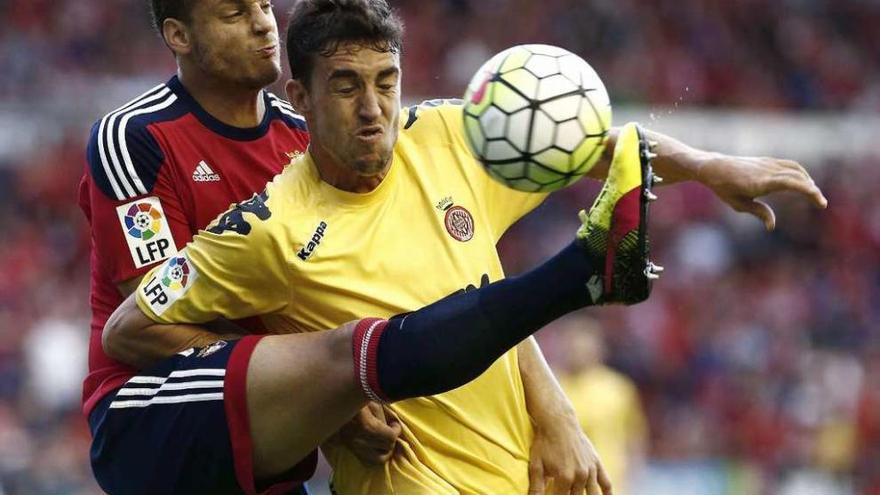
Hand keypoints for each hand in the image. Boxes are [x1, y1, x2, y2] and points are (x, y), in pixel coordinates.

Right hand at [338, 402, 400, 465]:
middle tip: (391, 430)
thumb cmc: (357, 400)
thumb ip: (383, 418)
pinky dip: (376, 456)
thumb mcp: (373, 403)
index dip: (397, 430)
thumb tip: (390, 429)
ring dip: (386, 450)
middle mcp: (359, 440)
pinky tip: (376, 445)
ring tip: (385, 439)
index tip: (394, 424)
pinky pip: (368, 461)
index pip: (390, 437)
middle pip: (386, 448)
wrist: (335, 406)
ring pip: (379, 459)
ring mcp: (353, 446)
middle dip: (392, 439)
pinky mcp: (350, 449)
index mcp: (367, 426)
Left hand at [528, 416, 611, 494]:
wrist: (558, 422)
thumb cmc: (544, 443)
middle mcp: (580, 475)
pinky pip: (606, 483)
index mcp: (564, 477)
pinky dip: (607, 494)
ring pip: (592, 494)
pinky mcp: (596, 463)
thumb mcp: (536, 465)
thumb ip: (536, 487)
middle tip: (565, 493)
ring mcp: (590, 469)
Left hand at [696, 153, 827, 230]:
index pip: (791, 183)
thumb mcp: (739, 204)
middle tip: (821, 203)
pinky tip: (804, 182)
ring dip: (808, 180)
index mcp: (760, 183)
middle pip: (797, 177)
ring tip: (814, 194)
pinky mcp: (767, 161)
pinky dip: (800, 173)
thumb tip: (771, 226)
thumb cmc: (724, 188)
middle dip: (812, 190)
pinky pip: (789, 165)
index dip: (808, 191)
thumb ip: (759, 212)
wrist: (714, 167)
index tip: (820, 201)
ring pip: (795, 169)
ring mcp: (767, 164)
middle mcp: (766, 171)